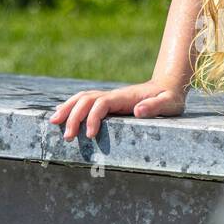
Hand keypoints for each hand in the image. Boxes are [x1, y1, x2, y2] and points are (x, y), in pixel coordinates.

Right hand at [49, 79, 186, 140]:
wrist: (168, 87)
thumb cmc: (170, 98)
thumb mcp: (169, 103)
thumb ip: (155, 106)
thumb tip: (138, 111)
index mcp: (125, 97)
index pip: (101, 103)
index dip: (93, 118)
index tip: (90, 136)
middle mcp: (113, 95)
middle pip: (86, 100)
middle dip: (73, 116)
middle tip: (67, 137)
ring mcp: (109, 97)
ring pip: (81, 98)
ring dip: (67, 109)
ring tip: (53, 124)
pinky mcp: (108, 102)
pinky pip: (85, 102)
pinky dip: (71, 107)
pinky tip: (62, 115)